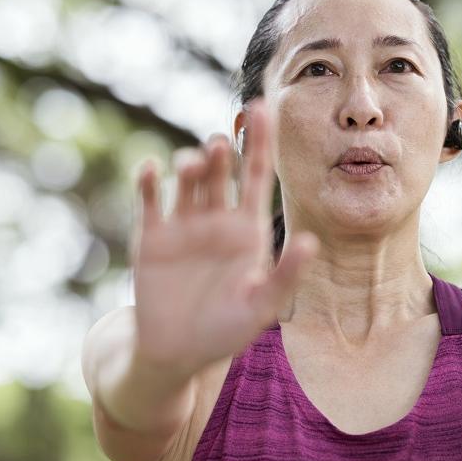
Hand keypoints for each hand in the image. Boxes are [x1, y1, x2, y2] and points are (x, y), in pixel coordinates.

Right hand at [129, 99, 318, 377]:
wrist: (176, 353)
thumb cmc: (225, 331)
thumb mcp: (262, 306)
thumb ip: (286, 275)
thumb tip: (312, 242)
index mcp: (248, 230)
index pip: (258, 175)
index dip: (261, 142)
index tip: (263, 107)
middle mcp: (217, 219)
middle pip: (222, 173)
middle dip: (222, 155)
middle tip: (221, 146)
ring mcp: (182, 225)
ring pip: (188, 181)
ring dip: (190, 166)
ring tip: (194, 164)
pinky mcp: (150, 237)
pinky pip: (150, 201)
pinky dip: (148, 182)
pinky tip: (152, 170)